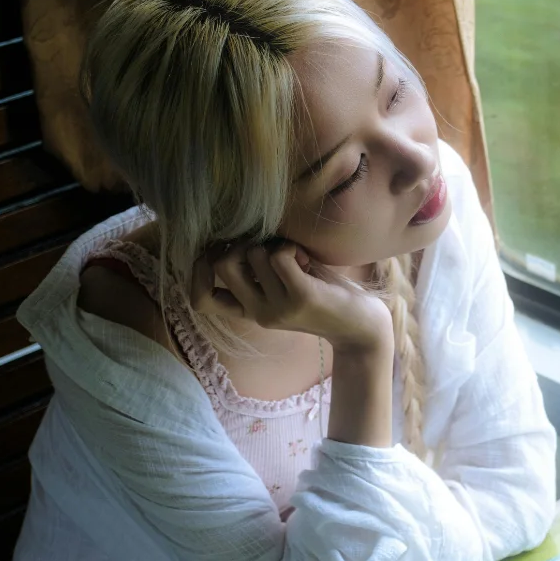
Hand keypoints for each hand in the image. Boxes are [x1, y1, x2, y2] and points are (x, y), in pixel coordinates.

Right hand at [189, 238, 390, 353]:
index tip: (216, 253)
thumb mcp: (283, 284)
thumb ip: (257, 270)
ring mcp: (278, 308)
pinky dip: (292, 248)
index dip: (197, 271)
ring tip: (298, 259)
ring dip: (277, 245)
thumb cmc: (324, 294)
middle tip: (268, 247)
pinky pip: (279, 256)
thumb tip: (232, 235)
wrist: (362, 324)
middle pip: (222, 265)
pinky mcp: (299, 298)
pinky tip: (306, 261)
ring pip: (255, 254)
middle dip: (242, 243)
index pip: (202, 299)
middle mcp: (259, 314)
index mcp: (251, 311)